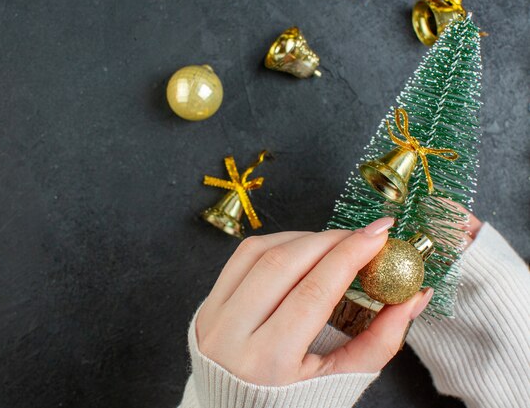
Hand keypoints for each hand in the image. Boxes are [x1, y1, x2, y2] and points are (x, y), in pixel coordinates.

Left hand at [195, 217, 433, 385]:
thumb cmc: (293, 404)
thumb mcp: (340, 382)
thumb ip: (381, 340)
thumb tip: (416, 295)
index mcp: (268, 362)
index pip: (314, 292)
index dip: (350, 255)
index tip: (381, 234)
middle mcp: (232, 335)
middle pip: (285, 263)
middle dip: (331, 240)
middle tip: (365, 236)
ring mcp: (213, 316)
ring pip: (259, 251)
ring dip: (304, 238)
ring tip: (336, 244)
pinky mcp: (207, 303)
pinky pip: (241, 256)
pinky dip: (276, 243)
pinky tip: (302, 248)